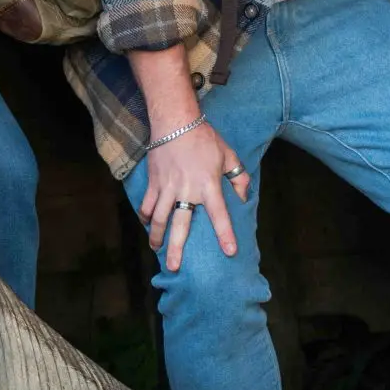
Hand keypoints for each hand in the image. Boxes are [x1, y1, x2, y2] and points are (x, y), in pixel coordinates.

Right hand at [140, 119, 250, 271]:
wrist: (176, 121)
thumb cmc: (205, 138)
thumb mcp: (228, 154)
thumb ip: (239, 177)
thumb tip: (244, 197)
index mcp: (208, 185)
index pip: (219, 214)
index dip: (225, 234)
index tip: (229, 251)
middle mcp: (187, 190)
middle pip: (180, 224)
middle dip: (176, 248)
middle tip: (174, 268)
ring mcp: (167, 187)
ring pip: (159, 218)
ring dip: (157, 236)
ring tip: (157, 250)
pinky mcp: (154, 181)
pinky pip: (147, 204)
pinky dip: (146, 216)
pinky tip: (147, 224)